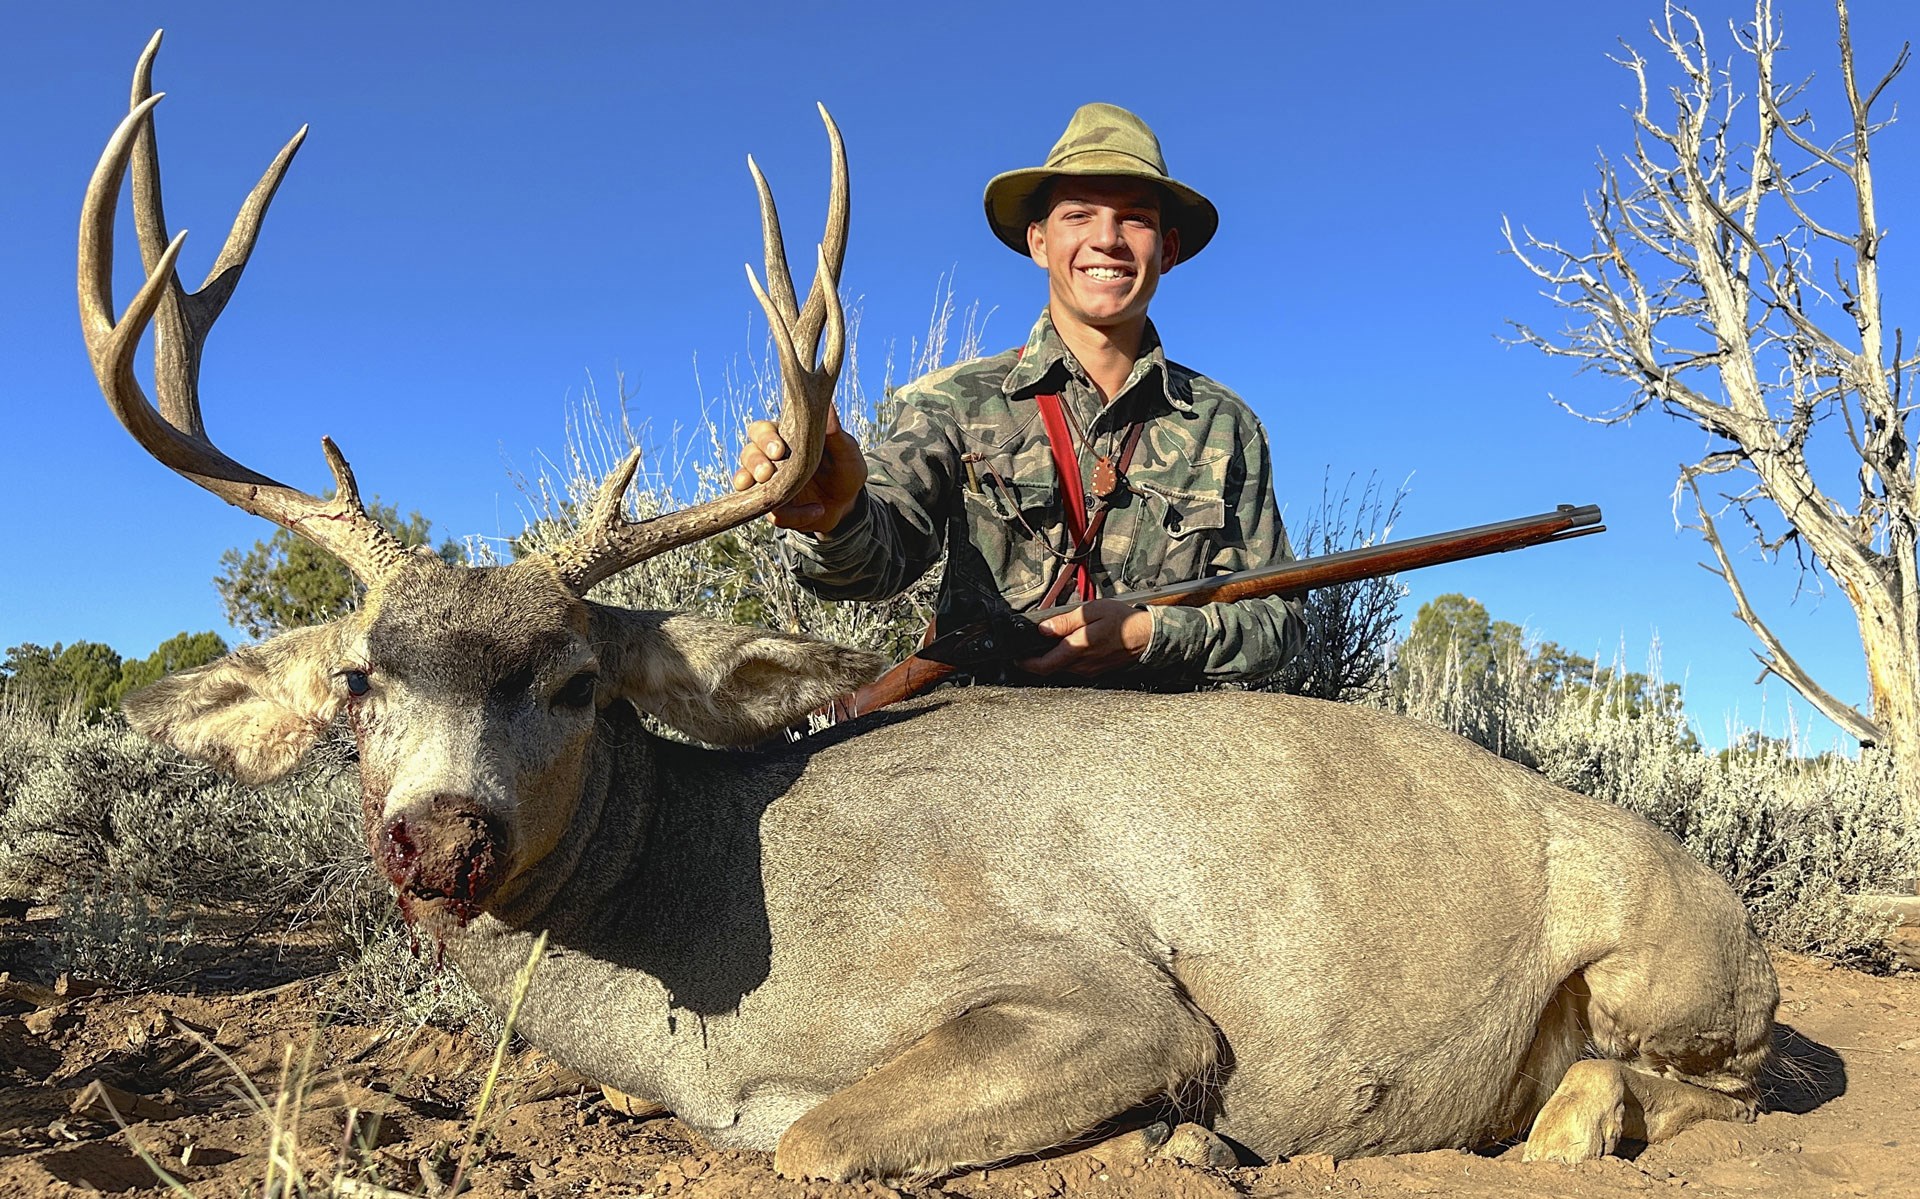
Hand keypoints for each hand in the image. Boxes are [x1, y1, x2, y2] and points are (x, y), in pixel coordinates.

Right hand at [731, 402, 867, 531]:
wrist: (847, 505)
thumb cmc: (845, 471)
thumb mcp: (846, 453)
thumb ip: (835, 434)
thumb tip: (828, 405)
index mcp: (783, 438)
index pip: (761, 430)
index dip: (764, 438)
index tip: (778, 450)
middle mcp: (770, 459)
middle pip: (748, 454)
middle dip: (754, 463)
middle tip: (767, 473)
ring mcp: (767, 485)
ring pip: (747, 484)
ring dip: (755, 490)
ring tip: (773, 498)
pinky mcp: (774, 509)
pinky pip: (772, 514)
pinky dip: (793, 516)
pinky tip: (817, 511)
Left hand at [1017, 599, 1152, 677]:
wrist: (1146, 635)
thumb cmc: (1122, 621)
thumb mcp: (1091, 612)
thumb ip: (1065, 622)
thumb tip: (1043, 629)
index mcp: (1078, 649)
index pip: (1044, 665)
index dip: (1026, 663)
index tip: (1016, 657)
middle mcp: (1082, 665)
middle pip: (1050, 667)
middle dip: (1038, 657)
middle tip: (1030, 644)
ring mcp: (1089, 670)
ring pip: (1061, 667)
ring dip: (1053, 656)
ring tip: (1053, 640)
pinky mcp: (1095, 670)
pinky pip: (1074, 667)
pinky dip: (1066, 657)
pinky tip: (1071, 644)